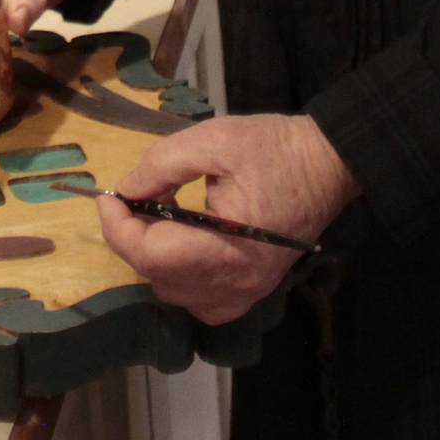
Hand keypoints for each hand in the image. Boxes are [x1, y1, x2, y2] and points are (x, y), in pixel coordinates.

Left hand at [96, 113, 357, 324]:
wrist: (330, 164)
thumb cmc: (274, 148)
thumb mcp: (213, 140)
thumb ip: (161, 165)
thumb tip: (125, 191)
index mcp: (227, 248)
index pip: (150, 255)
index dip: (118, 227)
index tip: (109, 195)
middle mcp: (236, 283)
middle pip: (158, 277)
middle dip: (134, 237)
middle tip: (137, 197)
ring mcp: (247, 293)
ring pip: (175, 292)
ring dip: (156, 257)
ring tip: (160, 214)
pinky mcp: (253, 290)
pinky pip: (200, 299)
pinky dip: (181, 276)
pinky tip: (183, 241)